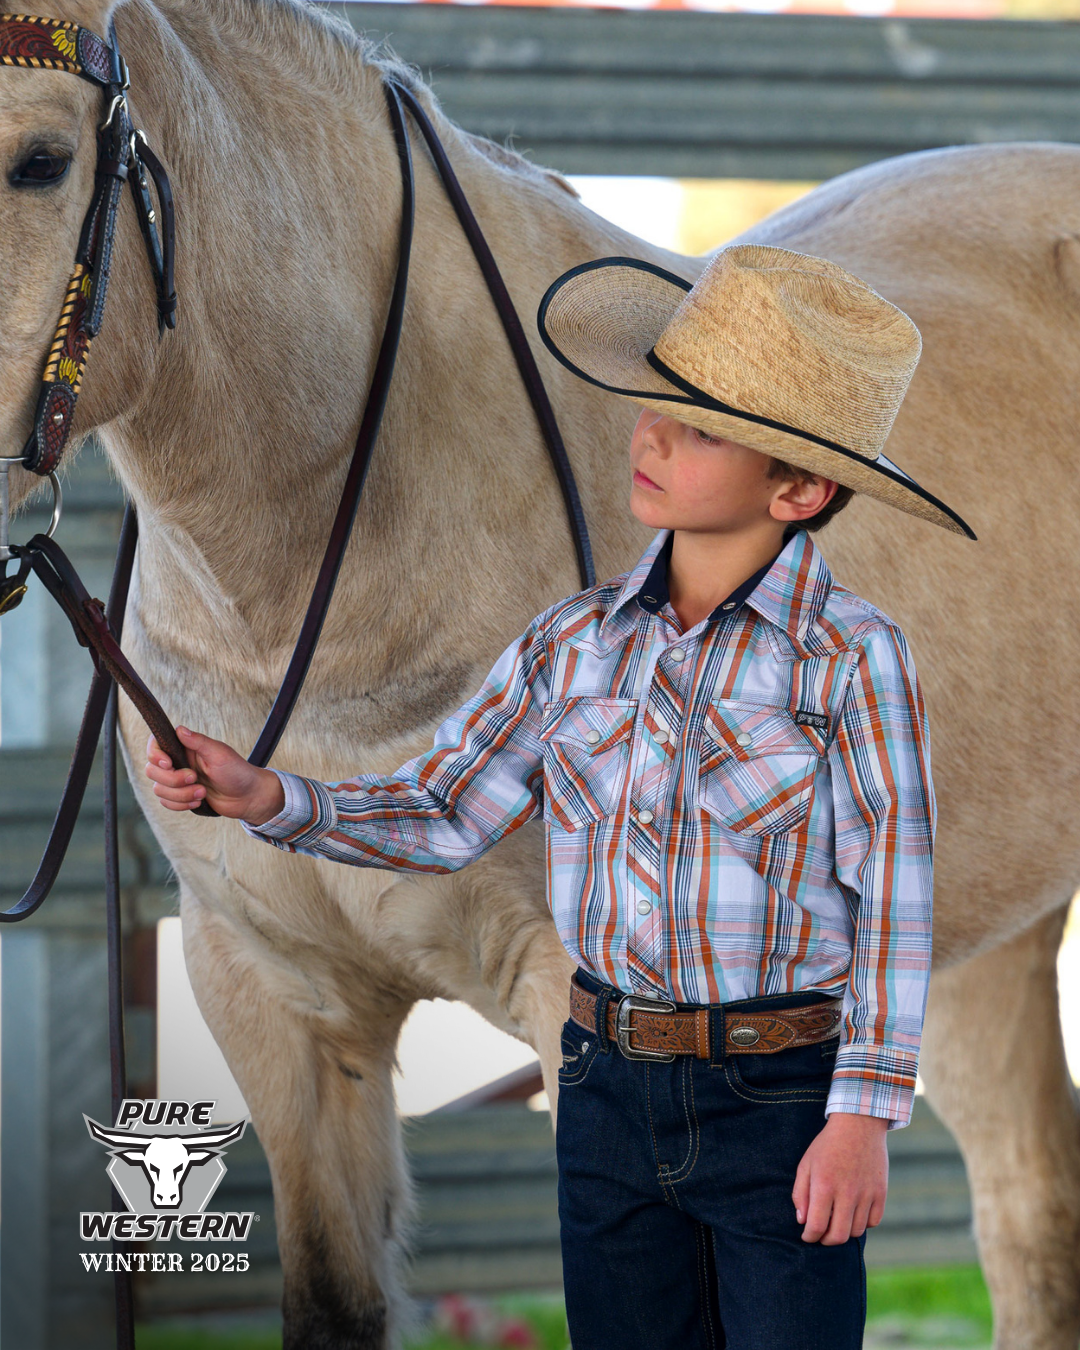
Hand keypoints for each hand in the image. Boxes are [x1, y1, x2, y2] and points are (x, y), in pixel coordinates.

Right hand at [145, 726, 284, 823]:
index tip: (168, 763)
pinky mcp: (181, 796)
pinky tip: (199, 802)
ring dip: (180, 795)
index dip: (155, 754)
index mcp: (185, 747)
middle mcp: (178, 762)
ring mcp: (178, 780)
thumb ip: (199, 742)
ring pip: (159, 789)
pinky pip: (166, 802)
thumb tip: (179, 729)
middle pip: (152, 770)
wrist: (247, 797)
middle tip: (195, 779)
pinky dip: (180, 805)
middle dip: (173, 780)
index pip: (155, 745)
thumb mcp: (220, 754)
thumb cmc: (237, 771)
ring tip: (203, 793)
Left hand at [792, 1111, 888, 1244]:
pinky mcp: (881, 1192)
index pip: (816, 1226)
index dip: (809, 1237)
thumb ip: (800, 1193)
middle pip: (838, 1236)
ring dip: (844, 1231)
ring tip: (837, 1221)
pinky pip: (873, 1222)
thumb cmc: (827, 1145)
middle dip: (826, 1241)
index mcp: (824, 1185)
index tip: (807, 1236)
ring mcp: (867, 1193)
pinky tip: (854, 1213)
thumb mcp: (806, 1164)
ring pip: (856, 1231)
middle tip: (821, 1234)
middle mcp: (847, 1192)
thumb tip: (802, 1221)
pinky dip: (863, 1223)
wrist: (858, 1125)